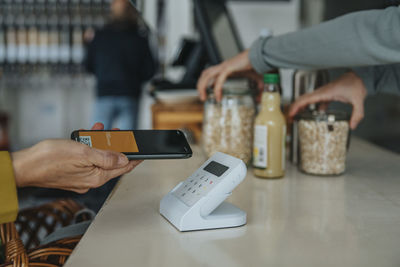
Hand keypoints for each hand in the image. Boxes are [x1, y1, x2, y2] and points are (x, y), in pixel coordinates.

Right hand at [11, 123, 140, 192]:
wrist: (24, 165)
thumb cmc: (49, 159)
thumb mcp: (83, 153)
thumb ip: (106, 156)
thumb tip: (124, 160)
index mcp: (97, 177)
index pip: (123, 168)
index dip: (134, 159)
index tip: (143, 153)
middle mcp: (90, 180)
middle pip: (111, 162)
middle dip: (116, 146)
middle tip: (120, 134)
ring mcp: (81, 178)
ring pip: (98, 159)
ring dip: (101, 144)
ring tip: (102, 131)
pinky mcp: (72, 173)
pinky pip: (87, 160)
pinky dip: (89, 148)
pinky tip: (87, 137)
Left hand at [197, 50, 262, 101]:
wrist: (260, 56)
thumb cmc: (257, 64)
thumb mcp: (254, 78)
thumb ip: (255, 87)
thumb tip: (259, 98)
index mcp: (226, 67)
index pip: (210, 73)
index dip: (204, 81)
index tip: (205, 92)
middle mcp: (223, 66)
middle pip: (205, 73)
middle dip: (200, 85)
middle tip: (202, 97)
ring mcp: (224, 66)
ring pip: (207, 75)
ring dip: (202, 86)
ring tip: (204, 97)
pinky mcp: (228, 68)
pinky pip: (219, 80)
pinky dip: (216, 89)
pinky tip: (218, 97)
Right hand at [288, 72, 367, 128]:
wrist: (358, 75)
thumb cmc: (356, 83)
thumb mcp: (358, 100)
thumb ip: (357, 114)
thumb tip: (352, 126)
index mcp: (325, 93)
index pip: (307, 99)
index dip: (297, 106)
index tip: (291, 113)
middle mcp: (322, 92)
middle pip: (303, 99)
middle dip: (294, 108)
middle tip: (290, 118)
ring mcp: (323, 93)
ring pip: (307, 100)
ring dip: (300, 107)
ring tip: (296, 117)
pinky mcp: (326, 95)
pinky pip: (314, 101)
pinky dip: (310, 107)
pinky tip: (313, 116)